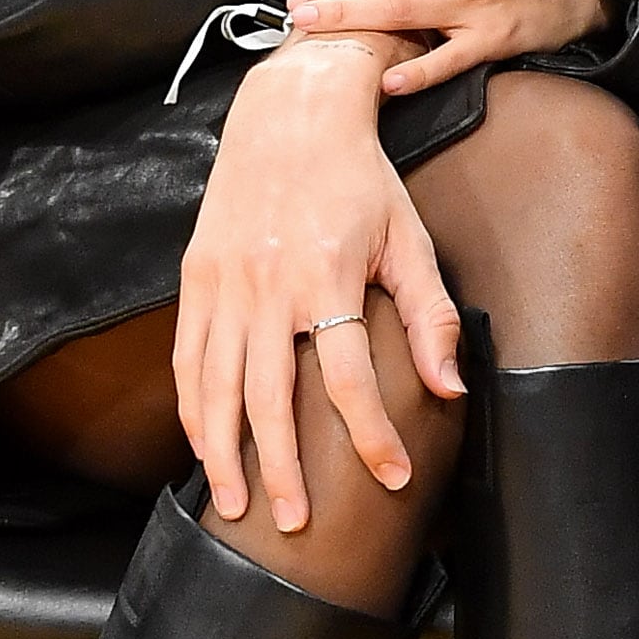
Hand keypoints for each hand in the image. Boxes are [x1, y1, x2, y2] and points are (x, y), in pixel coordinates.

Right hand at [175, 35, 464, 530]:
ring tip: (236, 504)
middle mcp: (268, 284)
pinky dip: (193, 409)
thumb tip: (450, 389)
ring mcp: (224, 283)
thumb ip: (431, 315)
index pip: (350, 376)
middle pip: (270, 396)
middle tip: (297, 522)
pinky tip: (204, 447)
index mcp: (328, 274)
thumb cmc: (361, 180)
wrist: (290, 116)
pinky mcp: (196, 278)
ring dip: (225, 453)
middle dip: (283, 467)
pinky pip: (188, 359)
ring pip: (216, 386)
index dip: (372, 434)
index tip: (393, 477)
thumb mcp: (409, 237)